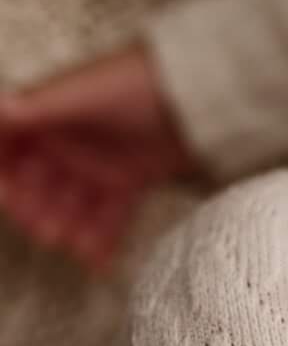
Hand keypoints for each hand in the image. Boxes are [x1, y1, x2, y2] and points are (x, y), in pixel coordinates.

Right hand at [0, 44, 204, 277]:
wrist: (209, 91)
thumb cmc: (143, 83)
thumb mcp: (84, 95)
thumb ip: (37, 107)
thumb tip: (0, 107)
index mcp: (52, 113)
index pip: (10, 144)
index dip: (5, 172)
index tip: (8, 195)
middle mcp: (73, 138)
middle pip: (37, 181)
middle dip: (35, 208)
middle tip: (45, 229)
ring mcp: (103, 159)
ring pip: (71, 202)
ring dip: (67, 227)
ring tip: (75, 245)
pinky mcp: (134, 176)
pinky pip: (109, 212)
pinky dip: (102, 237)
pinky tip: (99, 263)